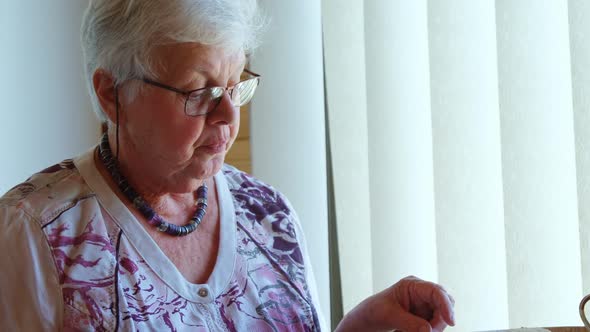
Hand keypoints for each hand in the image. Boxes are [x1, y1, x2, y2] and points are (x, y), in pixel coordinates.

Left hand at [334, 276, 454, 331]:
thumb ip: (410, 323)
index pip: (436, 291)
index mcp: (412, 285)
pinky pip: (436, 324)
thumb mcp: (390, 316)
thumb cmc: (375, 311)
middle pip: (445, 303)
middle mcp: (422, 292)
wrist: (369, 318)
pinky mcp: (425, 315)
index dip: (446, 305)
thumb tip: (428, 330)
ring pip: (442, 316)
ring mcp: (425, 304)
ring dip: (435, 327)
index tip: (450, 321)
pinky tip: (412, 331)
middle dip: (441, 319)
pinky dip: (430, 330)